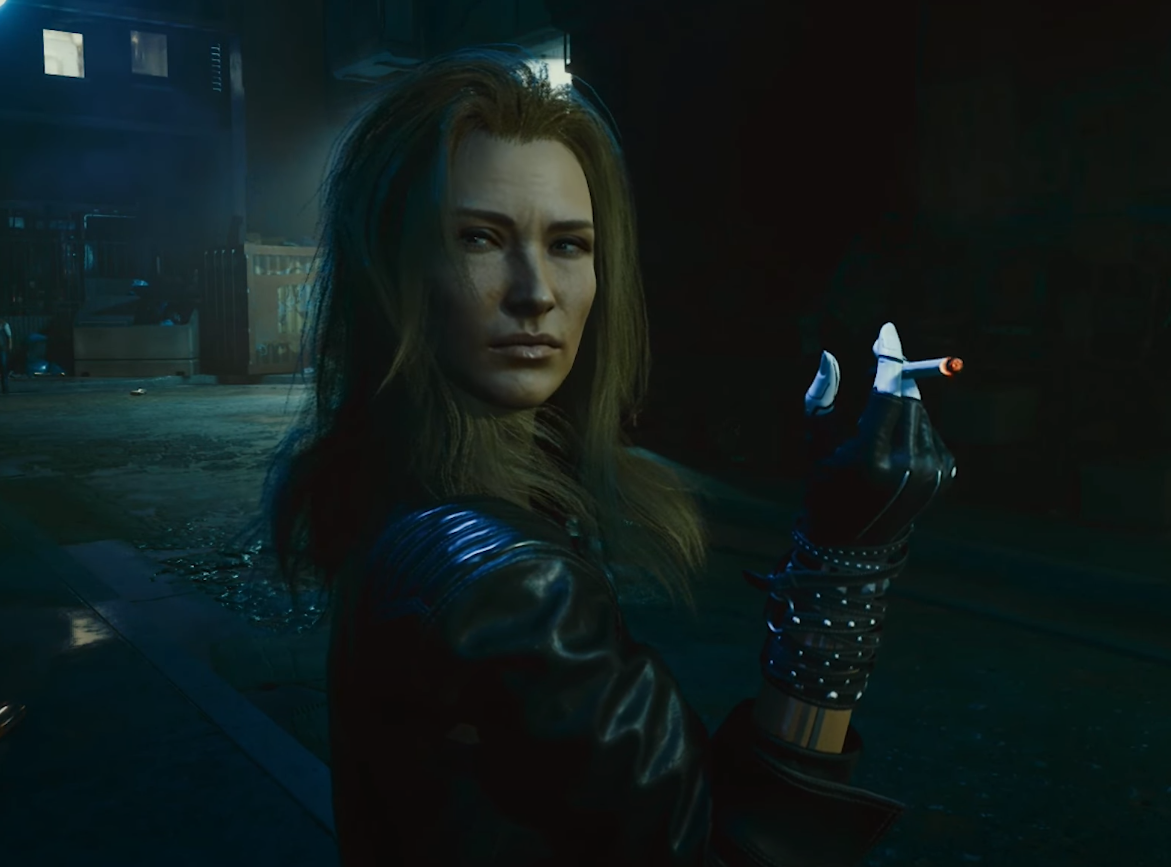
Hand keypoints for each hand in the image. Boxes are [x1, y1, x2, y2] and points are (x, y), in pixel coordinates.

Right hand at [799, 322, 955, 548]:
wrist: (853, 545)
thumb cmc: (824, 489)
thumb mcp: (815, 446)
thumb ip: (820, 399)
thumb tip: (830, 356)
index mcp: (870, 459)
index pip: (887, 393)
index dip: (889, 358)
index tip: (886, 332)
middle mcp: (907, 466)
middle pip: (907, 398)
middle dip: (892, 380)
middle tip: (877, 367)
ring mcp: (931, 473)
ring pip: (921, 413)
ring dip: (901, 406)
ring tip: (877, 435)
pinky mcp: (945, 475)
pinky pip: (931, 431)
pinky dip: (913, 429)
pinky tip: (895, 452)